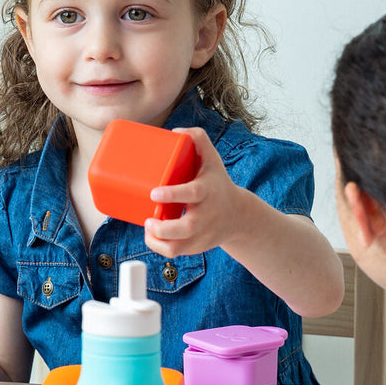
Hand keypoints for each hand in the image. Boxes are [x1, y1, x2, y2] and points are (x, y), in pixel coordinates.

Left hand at [144, 127, 241, 257]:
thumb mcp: (212, 159)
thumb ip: (198, 139)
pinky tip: (152, 235)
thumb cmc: (216, 183)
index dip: (172, 195)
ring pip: (178, 247)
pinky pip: (175, 253)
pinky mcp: (196, 246)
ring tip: (148, 227)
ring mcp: (201, 233)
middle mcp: (206, 215)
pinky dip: (159, 247)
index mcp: (207, 191)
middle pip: (186, 228)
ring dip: (158, 241)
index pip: (192, 193)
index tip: (154, 193)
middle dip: (163, 228)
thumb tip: (176, 132)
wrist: (237, 215)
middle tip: (148, 219)